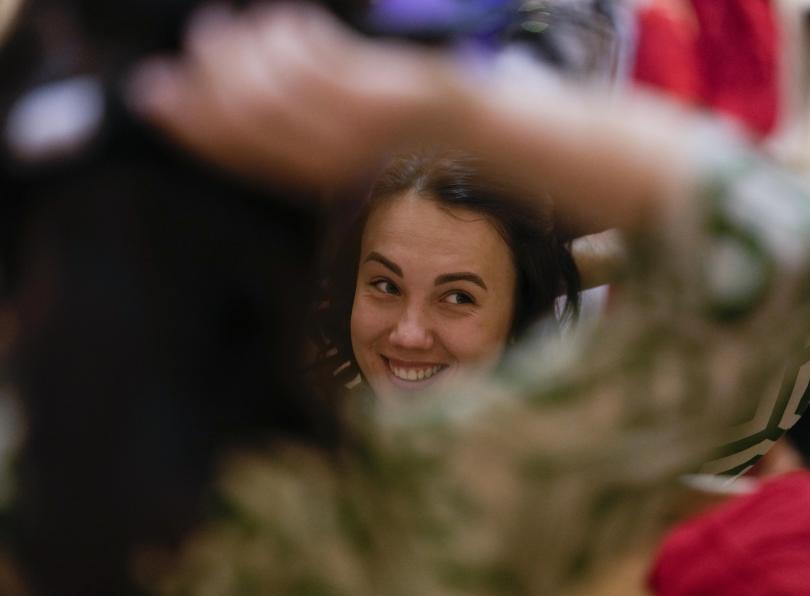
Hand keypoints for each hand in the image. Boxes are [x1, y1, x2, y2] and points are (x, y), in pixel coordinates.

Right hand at [127, 2, 453, 190]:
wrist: (469, 134)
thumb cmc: (398, 133)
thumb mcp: (337, 143)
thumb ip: (285, 131)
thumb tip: (224, 99)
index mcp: (309, 176)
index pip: (232, 152)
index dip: (186, 122)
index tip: (154, 91)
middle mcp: (327, 157)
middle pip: (245, 114)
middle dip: (211, 71)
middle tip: (206, 35)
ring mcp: (355, 126)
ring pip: (274, 82)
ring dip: (250, 43)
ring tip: (253, 22)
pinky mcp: (378, 91)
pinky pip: (316, 55)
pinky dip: (292, 30)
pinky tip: (292, 18)